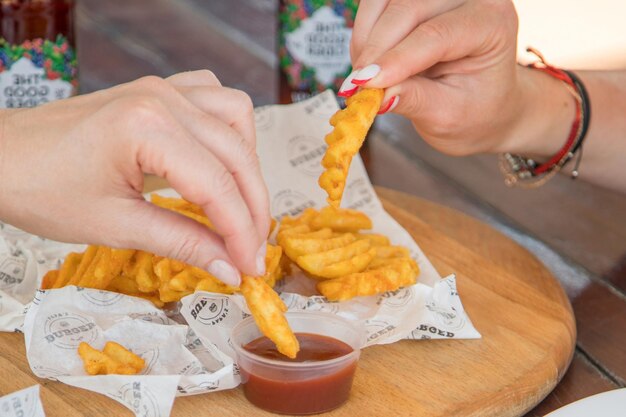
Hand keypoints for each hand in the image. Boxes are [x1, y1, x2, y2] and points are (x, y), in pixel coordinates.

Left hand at [0, 71, 269, 285]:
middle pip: (236, 155)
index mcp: (146, 128)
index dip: (241, 232)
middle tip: (250, 251)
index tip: (250, 267)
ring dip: (247, 165)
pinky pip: (214, 99)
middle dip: (252, 208)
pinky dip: (229, 131)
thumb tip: (229, 268)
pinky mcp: (159, 90)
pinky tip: (220, 160)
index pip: (217, 185)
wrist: (2, 158)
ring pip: (236, 119)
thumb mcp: (115, 225)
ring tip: (238, 206)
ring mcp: (163, 88)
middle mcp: (163, 98)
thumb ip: (181, 243)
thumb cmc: (42, 190)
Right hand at [343, 0, 522, 154]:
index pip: (438, 33)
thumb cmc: (474, 110)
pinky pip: (378, 3)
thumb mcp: (448, 116)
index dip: (397, 58)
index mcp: (492, 24)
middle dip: (376, 47)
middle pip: (410, 7)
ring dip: (367, 37)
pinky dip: (365, 32)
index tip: (364, 84)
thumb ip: (415, 100)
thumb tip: (376, 94)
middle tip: (355, 85)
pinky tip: (369, 62)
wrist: (483, 102)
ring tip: (365, 76)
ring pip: (388, 0)